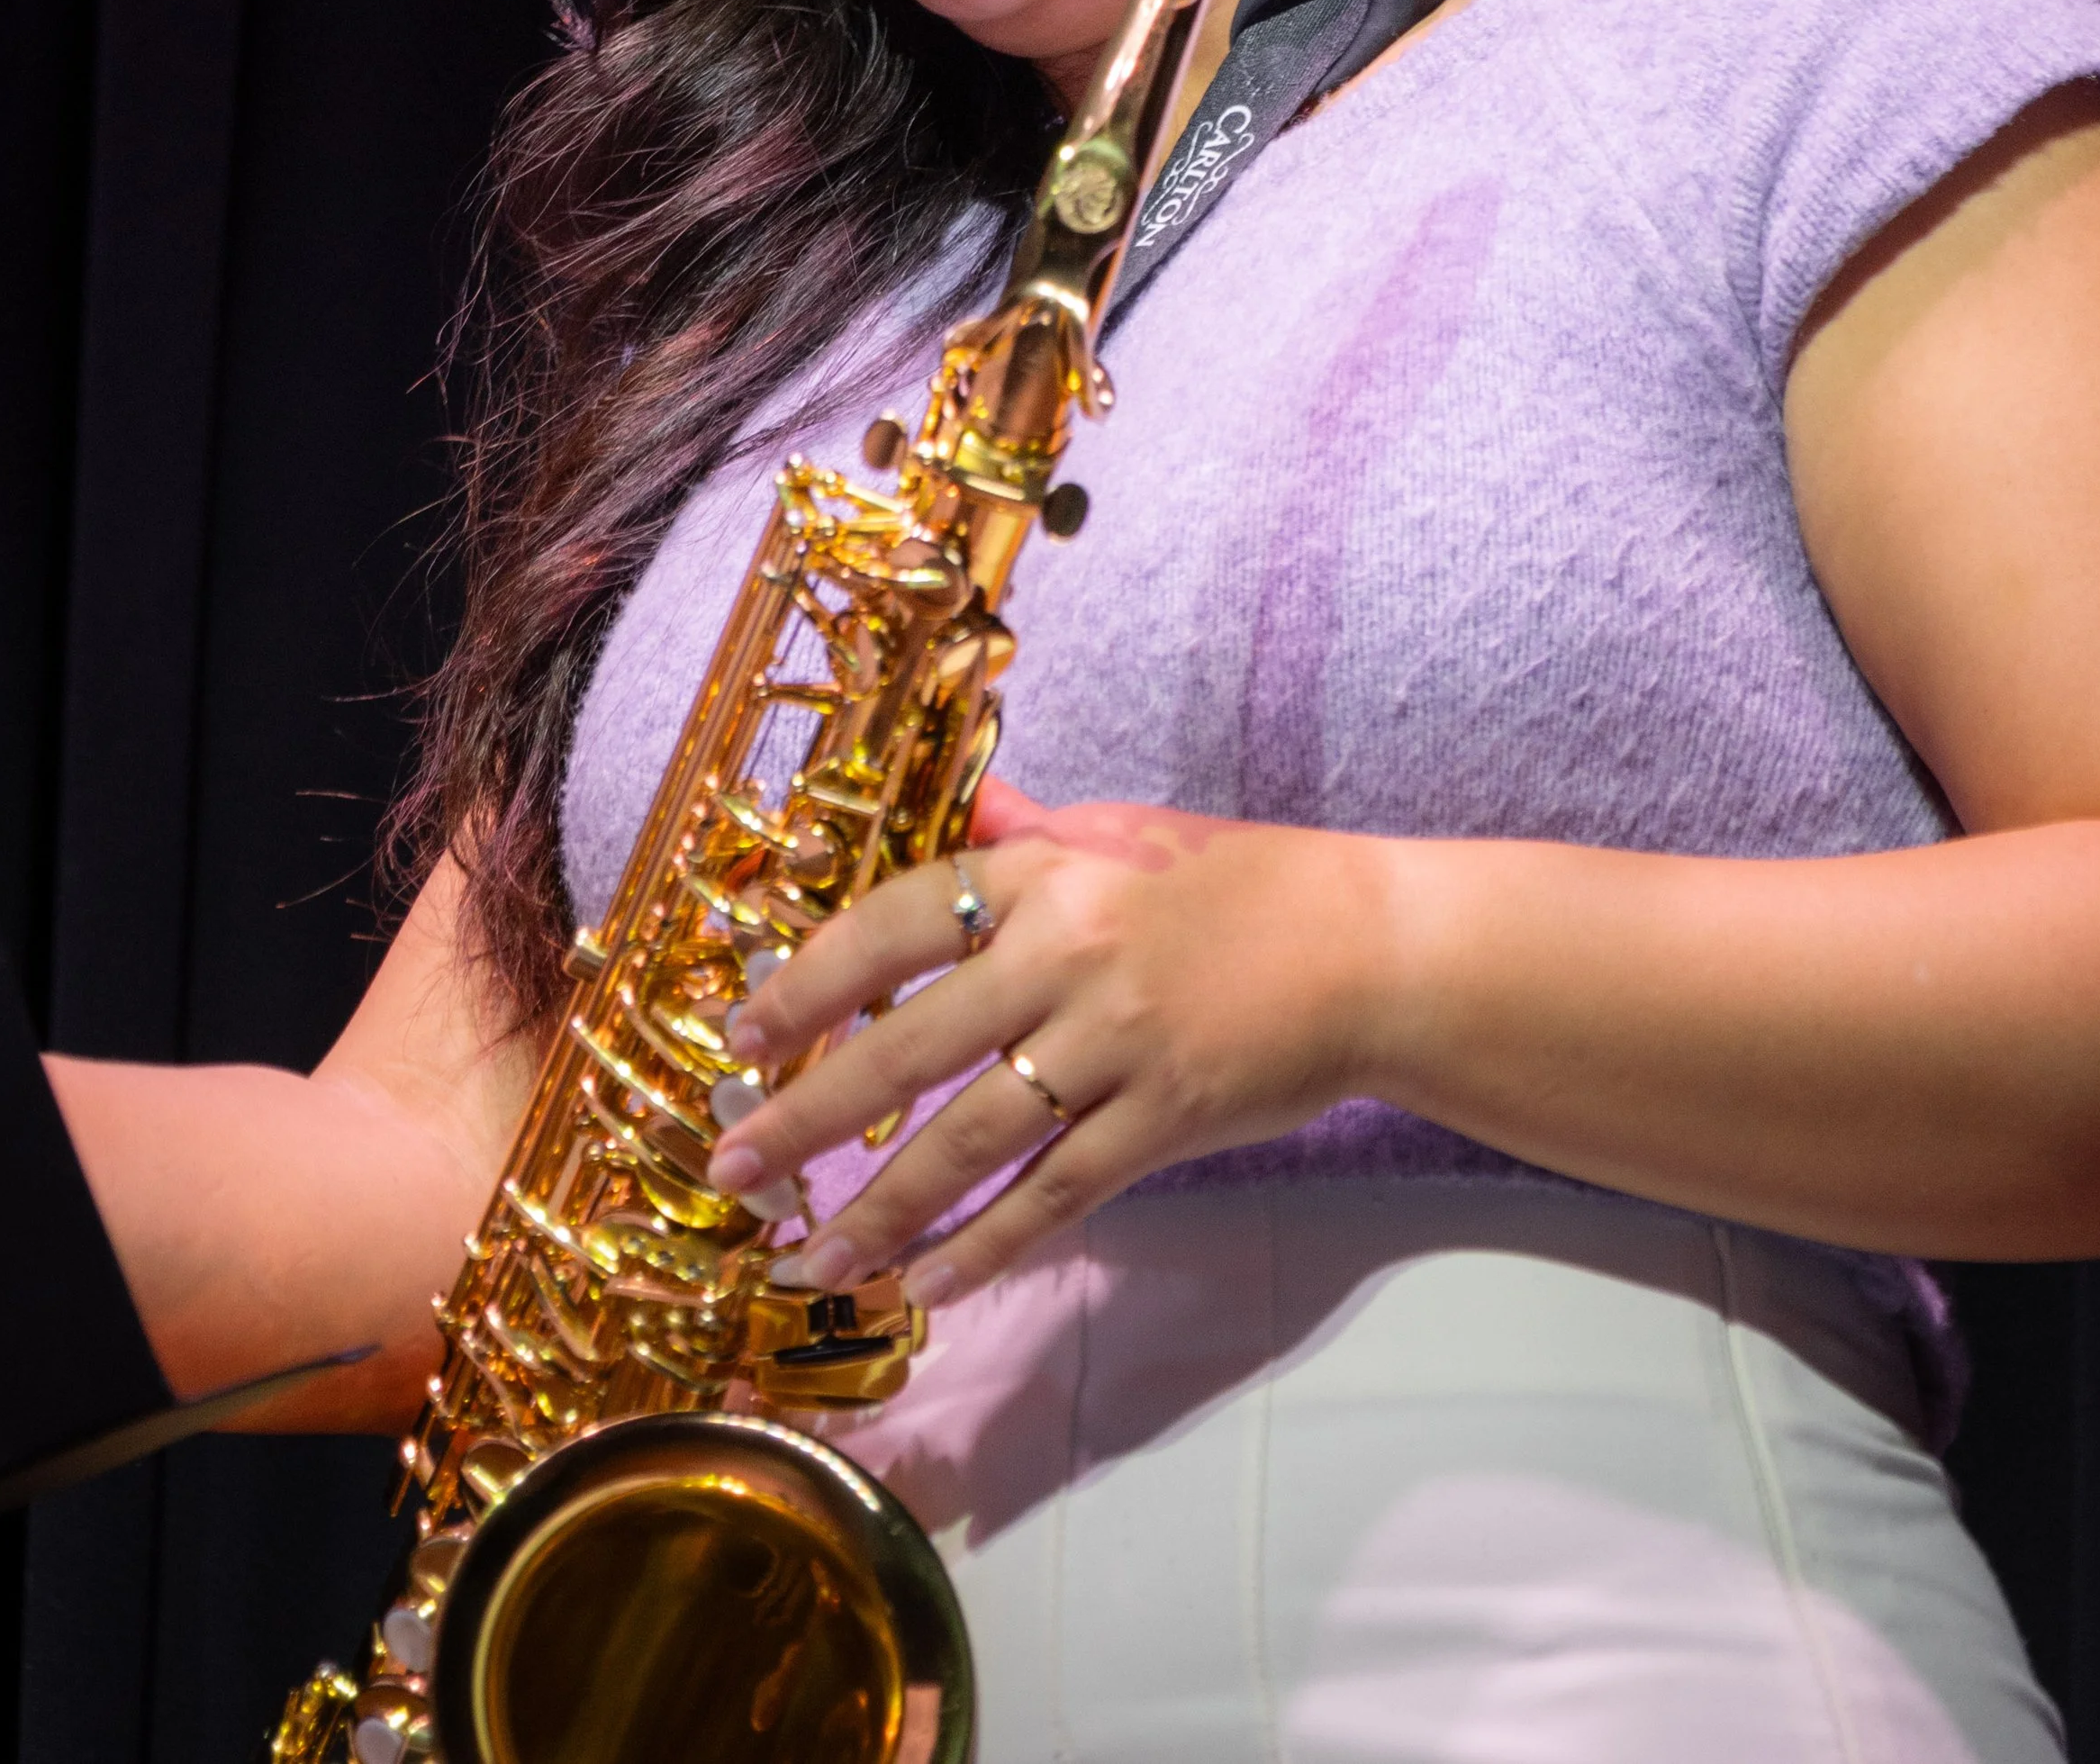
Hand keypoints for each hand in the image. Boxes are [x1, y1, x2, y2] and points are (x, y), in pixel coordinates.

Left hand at [704, 782, 1399, 1305]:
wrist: (1368, 948)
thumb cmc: (1238, 883)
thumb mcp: (1122, 832)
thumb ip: (1027, 834)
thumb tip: (963, 814)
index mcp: (1045, 875)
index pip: (896, 925)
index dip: (810, 984)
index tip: (744, 1034)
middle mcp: (1068, 957)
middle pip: (908, 1049)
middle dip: (805, 1117)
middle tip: (731, 1167)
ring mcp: (1116, 1047)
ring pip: (968, 1141)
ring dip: (878, 1210)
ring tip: (808, 1260)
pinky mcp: (1161, 1123)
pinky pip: (1051, 1198)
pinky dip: (983, 1247)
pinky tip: (923, 1283)